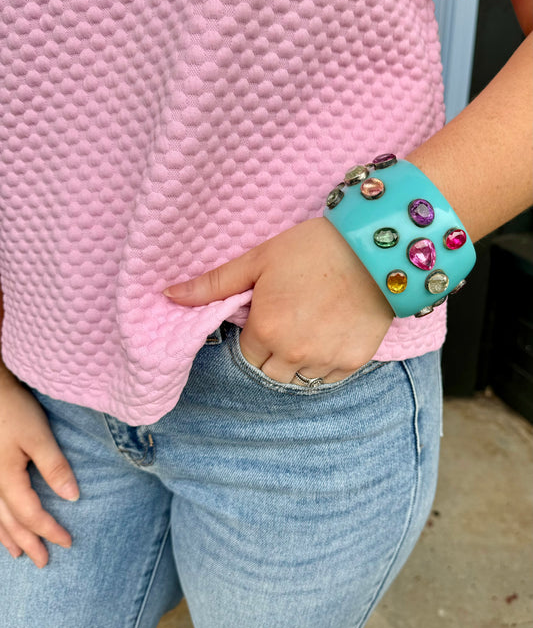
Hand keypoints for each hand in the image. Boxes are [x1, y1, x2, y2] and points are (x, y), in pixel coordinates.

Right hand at [0, 374, 78, 567]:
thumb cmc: (13, 408)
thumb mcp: (38, 436)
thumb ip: (54, 466)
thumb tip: (72, 498)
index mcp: (6, 478)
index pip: (31, 515)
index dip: (49, 530)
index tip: (68, 542)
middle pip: (10, 522)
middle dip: (28, 542)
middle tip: (43, 562)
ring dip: (7, 536)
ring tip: (18, 553)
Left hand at [163, 217, 393, 382]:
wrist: (374, 246)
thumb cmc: (311, 248)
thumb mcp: (257, 260)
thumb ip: (213, 284)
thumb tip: (167, 295)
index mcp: (266, 330)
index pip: (246, 356)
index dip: (253, 337)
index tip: (267, 316)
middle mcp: (294, 353)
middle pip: (270, 374)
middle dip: (272, 354)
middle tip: (288, 323)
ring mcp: (326, 360)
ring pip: (299, 380)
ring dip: (297, 363)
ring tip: (309, 328)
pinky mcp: (354, 361)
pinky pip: (328, 379)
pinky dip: (324, 365)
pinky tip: (329, 335)